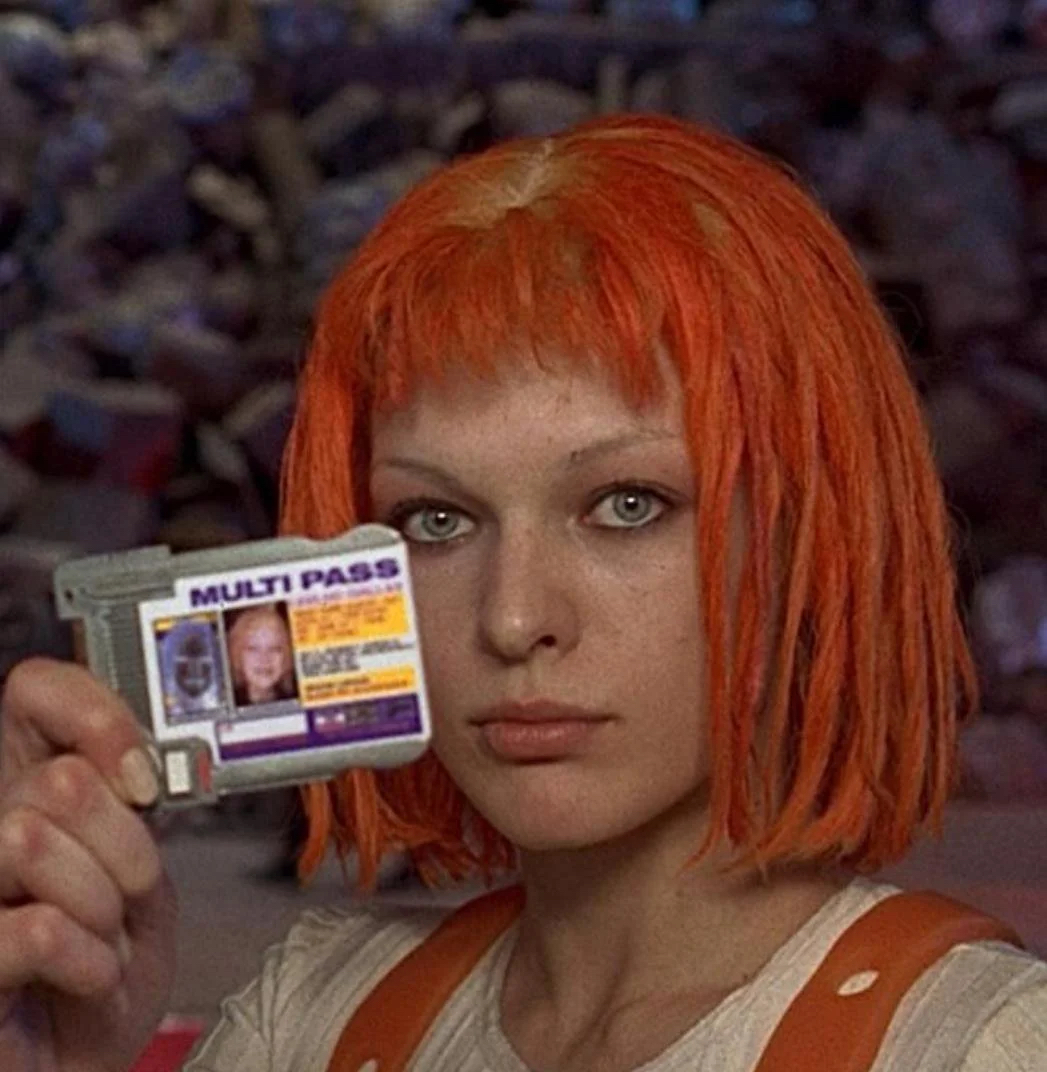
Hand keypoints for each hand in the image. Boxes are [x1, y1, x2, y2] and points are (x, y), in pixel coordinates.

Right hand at [0, 658, 176, 1071]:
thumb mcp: (138, 871)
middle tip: (130, 895)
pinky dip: (90, 962)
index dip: (95, 717)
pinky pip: (37, 928)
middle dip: (125, 845)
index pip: (33, 689)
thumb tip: (125, 768)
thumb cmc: (109, 966)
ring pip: (31, 836)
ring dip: (102, 903)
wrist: (88, 1062)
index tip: (140, 778)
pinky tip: (88, 979)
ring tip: (103, 941)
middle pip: (57, 777)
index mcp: (28, 787)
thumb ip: (126, 809)